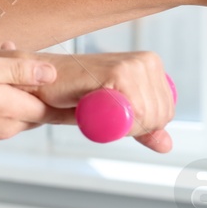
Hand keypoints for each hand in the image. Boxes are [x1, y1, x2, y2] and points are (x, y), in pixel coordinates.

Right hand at [0, 53, 72, 148]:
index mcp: (13, 109)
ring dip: (18, 92)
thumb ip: (17, 68)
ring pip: (17, 110)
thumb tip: (50, 72)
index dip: (68, 93)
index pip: (56, 104)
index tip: (88, 89)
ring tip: (3, 66)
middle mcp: (6, 126)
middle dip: (42, 89)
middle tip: (45, 67)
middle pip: (38, 107)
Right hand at [28, 49, 176, 152]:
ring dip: (117, 124)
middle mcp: (147, 61)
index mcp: (151, 66)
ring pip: (146, 117)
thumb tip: (166, 146)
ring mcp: (134, 63)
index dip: (142, 126)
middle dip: (130, 126)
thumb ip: (142, 127)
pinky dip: (110, 121)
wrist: (40, 84)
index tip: (115, 117)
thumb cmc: (74, 95)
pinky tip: (91, 106)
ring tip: (94, 106)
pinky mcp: (118, 71)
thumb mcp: (116, 114)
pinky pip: (130, 113)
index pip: (165, 112)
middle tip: (101, 113)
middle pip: (159, 115)